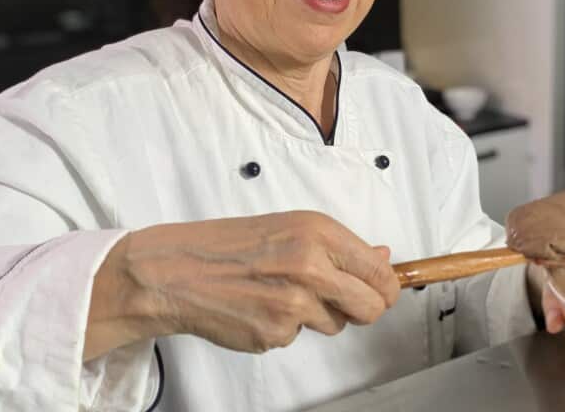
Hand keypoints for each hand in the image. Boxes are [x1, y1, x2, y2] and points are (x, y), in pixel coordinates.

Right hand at [84, 211, 399, 359]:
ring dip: (318, 316)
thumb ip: (338, 247)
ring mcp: (293, 303)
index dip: (388, 287)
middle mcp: (310, 265)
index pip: (379, 272)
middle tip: (348, 303)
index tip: (385, 291)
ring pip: (336, 325)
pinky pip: (298, 336)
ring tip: (282, 293)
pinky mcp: (275, 333)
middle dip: (365, 310)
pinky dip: (284, 327)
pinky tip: (260, 307)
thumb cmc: (229, 245)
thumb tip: (382, 257)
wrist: (176, 270)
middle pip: (371, 307)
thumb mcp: (290, 228)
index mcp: (318, 232)